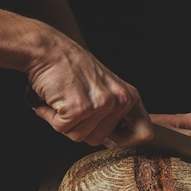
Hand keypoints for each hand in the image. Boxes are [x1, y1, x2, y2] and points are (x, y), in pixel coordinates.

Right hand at [26, 29, 151, 146]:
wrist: (46, 48)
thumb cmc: (70, 66)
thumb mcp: (105, 87)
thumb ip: (114, 111)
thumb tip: (115, 139)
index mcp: (129, 96)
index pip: (144, 134)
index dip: (125, 141)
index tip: (110, 137)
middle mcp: (119, 100)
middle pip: (99, 140)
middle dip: (80, 127)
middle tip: (73, 103)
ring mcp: (100, 105)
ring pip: (79, 136)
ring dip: (65, 122)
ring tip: (64, 98)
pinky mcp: (79, 108)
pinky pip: (62, 128)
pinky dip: (51, 117)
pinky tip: (53, 100)